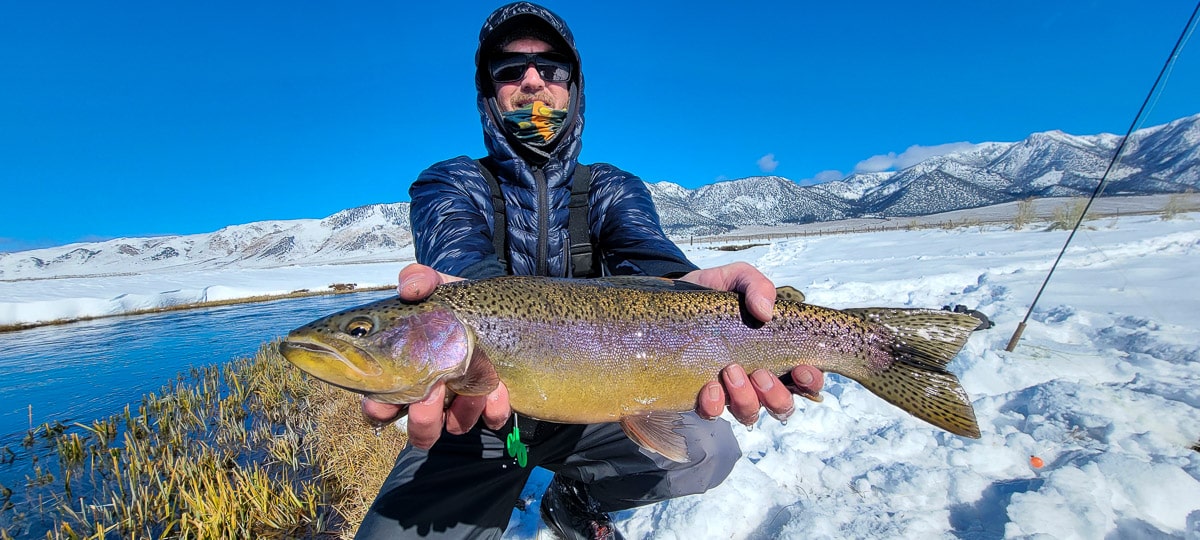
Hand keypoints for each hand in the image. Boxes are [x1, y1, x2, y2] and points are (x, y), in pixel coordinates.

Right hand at [360, 263, 511, 448]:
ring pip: (455, 426)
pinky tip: (501, 387)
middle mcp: (432, 396)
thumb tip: (409, 288)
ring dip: (464, 410)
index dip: (377, 409)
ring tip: (475, 382)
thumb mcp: (438, 288)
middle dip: (423, 418)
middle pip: (418, 427)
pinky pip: (492, 419)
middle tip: (432, 392)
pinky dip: (495, 407)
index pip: (379, 405)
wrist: (503, 310)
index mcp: (407, 374)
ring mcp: (463, 404)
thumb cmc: (458, 306)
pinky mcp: (493, 406)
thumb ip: (420, 280)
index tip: (381, 401)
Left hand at [681, 262, 824, 424]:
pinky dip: (714, 405)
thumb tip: (765, 312)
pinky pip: (712, 413)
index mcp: (774, 353)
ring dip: (746, 398)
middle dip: (776, 394)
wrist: (669, 298)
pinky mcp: (701, 395)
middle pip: (782, 405)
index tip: (803, 369)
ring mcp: (730, 390)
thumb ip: (756, 286)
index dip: (810, 381)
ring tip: (731, 371)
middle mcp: (756, 378)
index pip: (804, 379)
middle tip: (760, 373)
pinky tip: (708, 387)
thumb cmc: (713, 292)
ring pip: (749, 413)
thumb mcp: (736, 278)